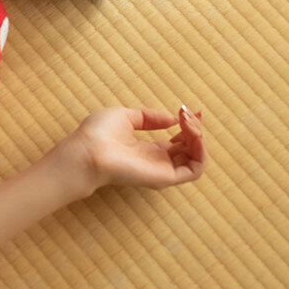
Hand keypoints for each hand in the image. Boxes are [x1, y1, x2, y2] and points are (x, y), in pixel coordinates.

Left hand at [53, 105, 208, 195]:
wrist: (87, 151)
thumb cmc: (98, 134)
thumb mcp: (126, 116)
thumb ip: (149, 117)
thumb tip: (171, 118)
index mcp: (148, 150)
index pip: (179, 142)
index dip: (189, 126)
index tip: (190, 111)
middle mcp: (158, 162)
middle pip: (190, 149)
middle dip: (195, 128)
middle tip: (188, 114)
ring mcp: (163, 171)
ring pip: (196, 158)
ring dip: (199, 137)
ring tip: (188, 122)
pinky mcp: (166, 177)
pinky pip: (196, 169)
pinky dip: (201, 150)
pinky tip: (193, 133)